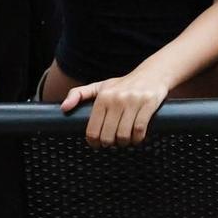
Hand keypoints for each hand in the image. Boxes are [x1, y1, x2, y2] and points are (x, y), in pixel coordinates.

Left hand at [60, 66, 174, 146]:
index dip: (94, 143)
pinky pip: (140, 130)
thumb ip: (79, 94)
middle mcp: (116, 99)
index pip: (92, 130)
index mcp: (103, 97)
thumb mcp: (100, 86)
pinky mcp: (148, 103)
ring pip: (124, 135)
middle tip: (113, 142)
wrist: (154, 73)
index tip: (98, 145)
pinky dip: (138, 138)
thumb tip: (63, 108)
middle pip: (107, 136)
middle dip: (110, 144)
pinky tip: (137, 137)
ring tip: (126, 140)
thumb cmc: (124, 84)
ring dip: (125, 143)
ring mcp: (133, 101)